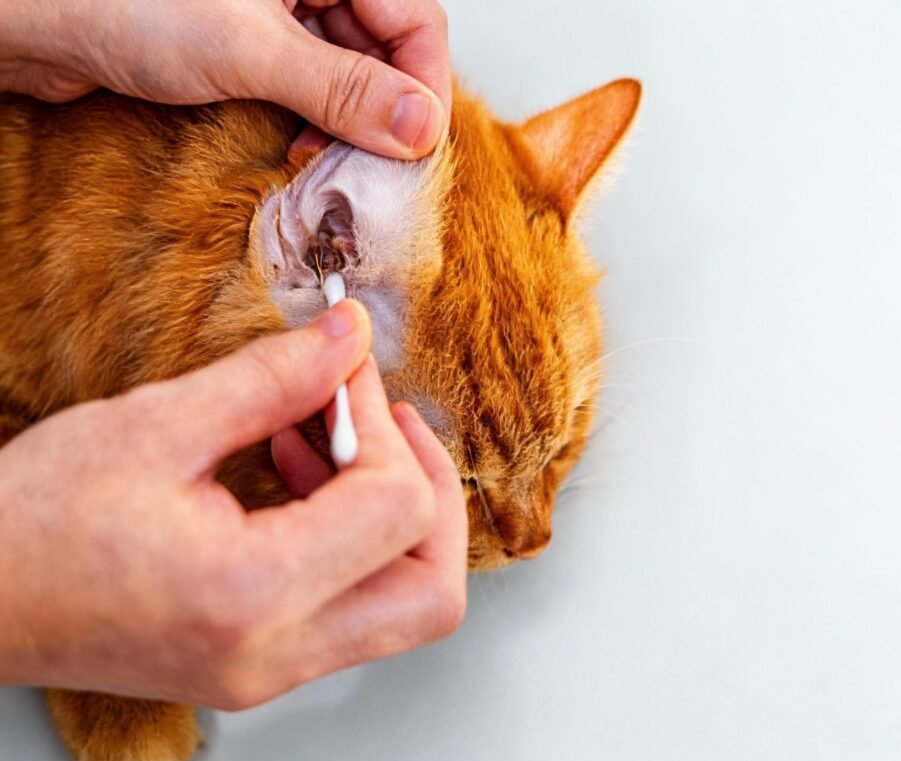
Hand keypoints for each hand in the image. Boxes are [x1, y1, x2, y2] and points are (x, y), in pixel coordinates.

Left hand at [0, 0, 450, 158]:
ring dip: (348, 123)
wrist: (40, 18)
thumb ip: (344, 89)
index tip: (416, 147)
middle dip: (382, 112)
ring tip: (326, 161)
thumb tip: (421, 127)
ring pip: (351, 69)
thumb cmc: (126, 2)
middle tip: (369, 167)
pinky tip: (302, 146)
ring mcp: (283, 6)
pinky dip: (315, 119)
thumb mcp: (251, 49)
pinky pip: (312, 80)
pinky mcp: (255, 38)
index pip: (416, 19)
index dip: (423, 86)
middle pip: (386, 47)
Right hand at [0, 301, 466, 709]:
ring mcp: (270, 672)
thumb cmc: (34, 522)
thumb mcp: (157, 426)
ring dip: (391, 513)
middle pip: (433, 591)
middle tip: (385, 424)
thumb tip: (350, 336)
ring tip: (321, 441)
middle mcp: (275, 655)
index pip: (397, 510)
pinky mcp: (259, 666)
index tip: (345, 375)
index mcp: (252, 595)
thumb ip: (273, 379)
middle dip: (429, 492)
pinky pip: (352, 607)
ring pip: (403, 605)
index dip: (383, 425)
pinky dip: (352, 538)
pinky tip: (296, 477)